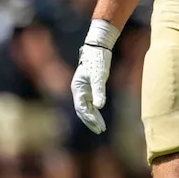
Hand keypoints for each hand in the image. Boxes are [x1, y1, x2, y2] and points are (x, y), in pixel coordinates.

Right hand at [71, 19, 118, 133]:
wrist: (98, 47)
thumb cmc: (97, 60)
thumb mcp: (99, 75)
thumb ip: (99, 90)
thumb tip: (99, 106)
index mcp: (77, 88)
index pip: (81, 108)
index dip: (89, 118)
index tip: (98, 126)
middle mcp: (78, 90)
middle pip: (82, 110)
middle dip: (90, 121)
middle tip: (100, 130)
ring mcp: (83, 90)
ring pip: (86, 108)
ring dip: (93, 118)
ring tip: (101, 128)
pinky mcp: (88, 88)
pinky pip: (90, 104)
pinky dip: (94, 112)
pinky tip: (100, 118)